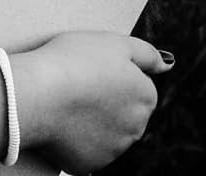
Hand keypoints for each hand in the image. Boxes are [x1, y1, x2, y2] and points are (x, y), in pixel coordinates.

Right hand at [13, 31, 172, 174]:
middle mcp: (136, 128)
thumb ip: (147, 54)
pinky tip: (62, 120)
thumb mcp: (113, 42)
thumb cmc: (73, 60)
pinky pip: (86, 148)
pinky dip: (76, 137)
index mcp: (145, 97)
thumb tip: (168, 64)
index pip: (138, 85)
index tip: (93, 67)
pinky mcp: (89, 165)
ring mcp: (113, 150)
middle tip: (80, 83)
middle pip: (125, 111)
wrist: (36, 93)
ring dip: (94, 120)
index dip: (114, 73)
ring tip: (68, 100)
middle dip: (108, 100)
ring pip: (107, 132)